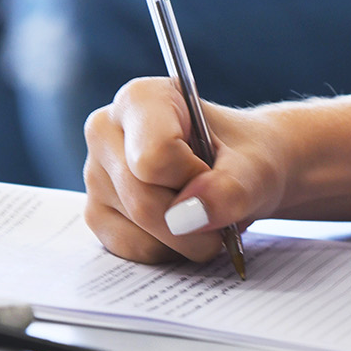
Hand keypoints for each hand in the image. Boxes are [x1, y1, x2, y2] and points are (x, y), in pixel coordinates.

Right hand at [83, 78, 290, 263]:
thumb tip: (186, 218)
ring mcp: (95, 174)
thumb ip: (230, 189)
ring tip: (202, 213)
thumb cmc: (246, 159)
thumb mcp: (256, 170)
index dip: (195, 178)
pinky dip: (167, 250)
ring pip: (137, 229)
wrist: (245, 173)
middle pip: (142, 200)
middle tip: (220, 207)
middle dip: (193, 219)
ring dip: (185, 239)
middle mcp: (105, 131)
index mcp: (140, 100)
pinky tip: (182, 228)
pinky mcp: (97, 213)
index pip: (154, 157)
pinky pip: (131, 248)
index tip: (213, 168)